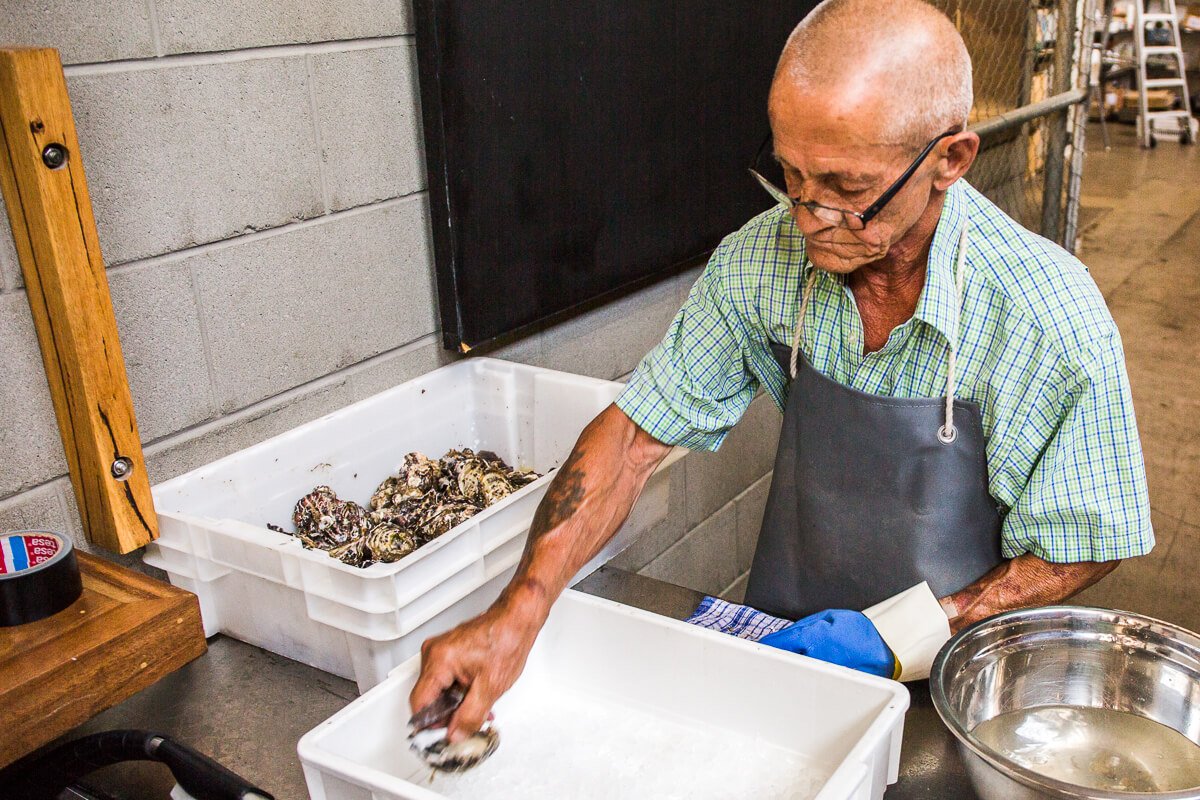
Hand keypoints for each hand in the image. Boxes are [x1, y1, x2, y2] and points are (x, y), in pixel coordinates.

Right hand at [409, 598, 544, 742]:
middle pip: (428, 697)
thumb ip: (470, 716)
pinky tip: (474, 697)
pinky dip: (458, 690)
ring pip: (438, 689)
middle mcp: (434, 653)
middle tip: (466, 724)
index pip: (419, 704)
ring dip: (455, 704)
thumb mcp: (490, 687)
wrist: (516, 618)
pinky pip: (445, 678)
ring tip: (477, 710)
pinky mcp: (448, 651)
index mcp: (439, 660)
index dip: (430, 725)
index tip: (442, 736)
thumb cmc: (507, 640)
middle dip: (447, 715)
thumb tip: (455, 734)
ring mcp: (440, 650)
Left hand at [757, 609, 894, 677]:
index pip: (780, 642)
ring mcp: (821, 674)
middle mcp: (814, 656)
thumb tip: (787, 632)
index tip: (760, 647)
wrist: (884, 653)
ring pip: (796, 672)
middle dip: (777, 658)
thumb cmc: (860, 633)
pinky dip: (806, 679)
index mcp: (813, 635)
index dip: (767, 645)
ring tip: (790, 666)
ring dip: (790, 669)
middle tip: (772, 657)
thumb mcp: (832, 616)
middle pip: (785, 659)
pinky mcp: (829, 687)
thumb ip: (806, 624)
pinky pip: (812, 682)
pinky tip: (807, 677)